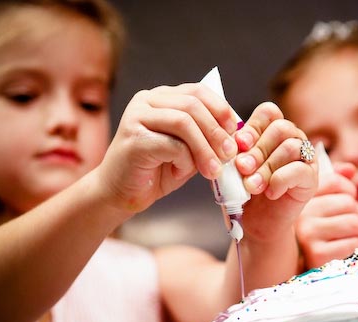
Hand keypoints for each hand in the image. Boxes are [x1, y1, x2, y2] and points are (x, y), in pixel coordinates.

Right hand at [97, 84, 237, 212]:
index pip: (197, 91)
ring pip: (184, 122)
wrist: (121, 193)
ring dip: (205, 148)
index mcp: (161, 98)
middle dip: (216, 131)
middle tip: (229, 154)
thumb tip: (236, 131)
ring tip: (213, 169)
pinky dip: (184, 160)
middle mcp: (146, 101)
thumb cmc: (156, 171)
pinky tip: (180, 171)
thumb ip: (205, 136)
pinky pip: (172, 144)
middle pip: (193, 105)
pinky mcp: (133, 138)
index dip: (221, 109)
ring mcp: (136, 117)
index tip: (235, 132)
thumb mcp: (188, 149)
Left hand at [233, 102, 317, 241]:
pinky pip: (300, 170)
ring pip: (291, 147)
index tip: (239, 144)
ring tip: (251, 185)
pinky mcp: (312, 179)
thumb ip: (234, 152)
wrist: (257, 223)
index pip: (269, 113)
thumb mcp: (233, 168)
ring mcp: (305, 159)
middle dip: (258, 149)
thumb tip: (232, 141)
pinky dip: (280, 180)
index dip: (254, 126)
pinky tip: (270, 192)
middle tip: (242, 168)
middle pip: (281, 128)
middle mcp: (293, 140)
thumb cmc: (244, 192)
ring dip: (266, 167)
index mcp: (273, 132)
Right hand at [294, 162, 357, 268]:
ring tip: (354, 237)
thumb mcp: (322, 205)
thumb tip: (350, 169)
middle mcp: (301, 215)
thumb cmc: (318, 234)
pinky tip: (351, 250)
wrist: (302, 271)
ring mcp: (308, 235)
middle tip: (352, 225)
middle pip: (349, 204)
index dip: (350, 191)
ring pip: (356, 223)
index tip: (346, 204)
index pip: (337, 182)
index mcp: (301, 199)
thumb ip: (335, 183)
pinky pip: (356, 244)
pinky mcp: (317, 255)